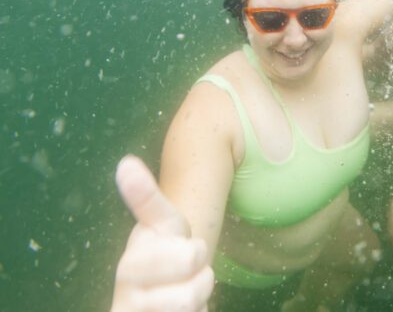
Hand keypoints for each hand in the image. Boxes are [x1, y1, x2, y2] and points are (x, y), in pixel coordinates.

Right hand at [110, 155, 214, 311]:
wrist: (154, 297)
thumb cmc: (164, 254)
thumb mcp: (162, 224)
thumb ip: (145, 198)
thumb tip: (125, 162)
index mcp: (129, 267)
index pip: (185, 259)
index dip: (194, 255)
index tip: (190, 250)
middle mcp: (125, 300)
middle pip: (191, 290)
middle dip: (201, 278)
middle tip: (188, 272)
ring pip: (190, 309)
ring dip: (199, 300)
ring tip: (185, 293)